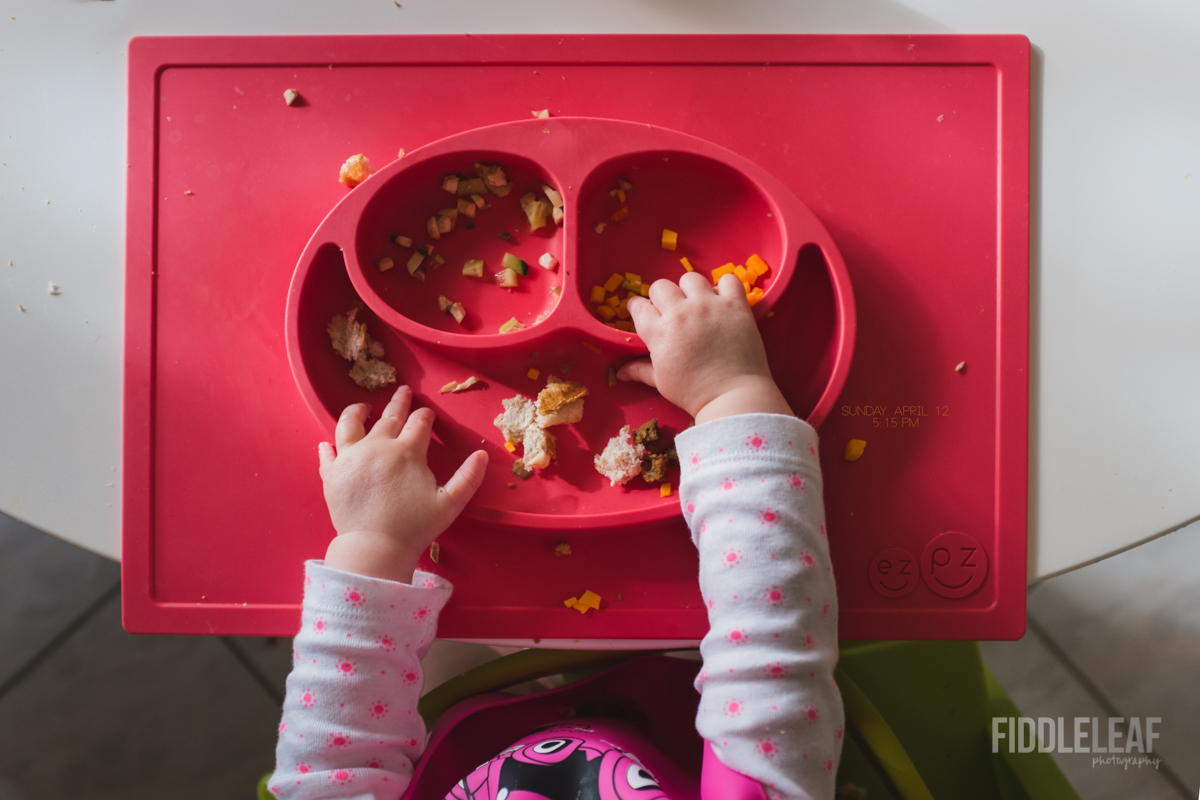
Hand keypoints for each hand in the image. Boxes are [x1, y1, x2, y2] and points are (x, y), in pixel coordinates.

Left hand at [318, 385, 487, 583]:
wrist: (376, 547)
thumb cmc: (415, 526)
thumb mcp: (450, 503)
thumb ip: (468, 478)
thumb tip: (482, 455)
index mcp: (408, 451)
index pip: (420, 423)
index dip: (426, 416)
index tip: (427, 414)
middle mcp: (378, 446)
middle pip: (390, 416)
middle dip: (400, 401)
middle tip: (403, 391)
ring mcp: (351, 457)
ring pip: (351, 423)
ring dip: (358, 411)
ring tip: (363, 407)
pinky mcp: (332, 473)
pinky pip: (327, 453)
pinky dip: (328, 446)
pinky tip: (328, 443)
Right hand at [618, 272, 792, 423]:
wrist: (732, 396)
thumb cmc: (693, 393)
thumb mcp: (662, 382)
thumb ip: (640, 370)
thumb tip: (619, 372)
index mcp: (659, 332)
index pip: (639, 306)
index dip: (639, 308)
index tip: (644, 313)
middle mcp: (681, 313)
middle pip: (661, 287)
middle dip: (662, 297)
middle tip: (672, 311)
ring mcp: (709, 306)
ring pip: (691, 279)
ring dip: (691, 289)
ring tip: (699, 304)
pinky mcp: (734, 306)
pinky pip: (729, 281)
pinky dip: (726, 287)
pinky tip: (724, 300)